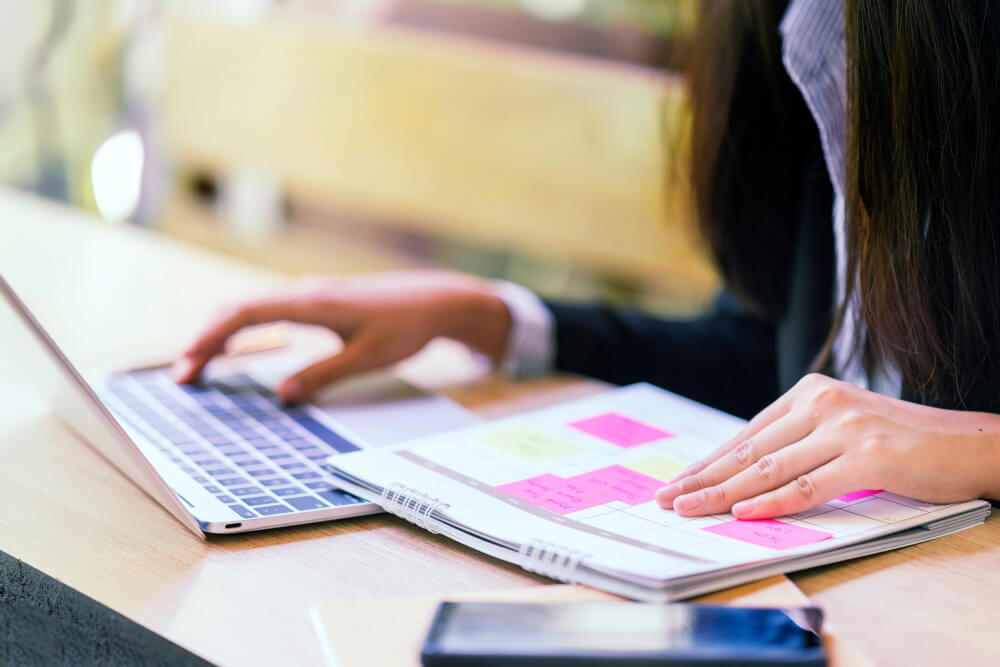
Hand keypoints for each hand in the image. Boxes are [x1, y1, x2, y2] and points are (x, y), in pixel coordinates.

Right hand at [173, 271, 510, 401]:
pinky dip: (244, 330)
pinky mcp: (318, 302)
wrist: (436, 300)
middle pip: (239, 309)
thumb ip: (325, 375)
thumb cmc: (406, 326)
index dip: (211, 338)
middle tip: (183, 375)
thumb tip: (282, 395)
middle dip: (206, 339)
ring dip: (222, 334)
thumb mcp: (368, 357)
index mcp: (312, 303)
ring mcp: (310, 295)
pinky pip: (269, 312)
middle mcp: (305, 293)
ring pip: (252, 309)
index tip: (188, 363)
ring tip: (199, 365)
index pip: (246, 314)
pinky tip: (238, 349)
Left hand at [655, 373, 999, 518]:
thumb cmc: (903, 441)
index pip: (747, 433)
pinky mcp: (869, 456)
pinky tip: (743, 512)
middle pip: (749, 449)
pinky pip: (809, 486)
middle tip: (668, 498)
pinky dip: (772, 502)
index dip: (709, 460)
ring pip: (770, 468)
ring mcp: (845, 428)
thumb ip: (799, 441)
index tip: (679, 481)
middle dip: (703, 478)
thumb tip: (745, 471)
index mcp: (810, 392)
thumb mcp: (843, 428)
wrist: (971, 443)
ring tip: (690, 508)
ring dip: (723, 493)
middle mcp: (822, 403)